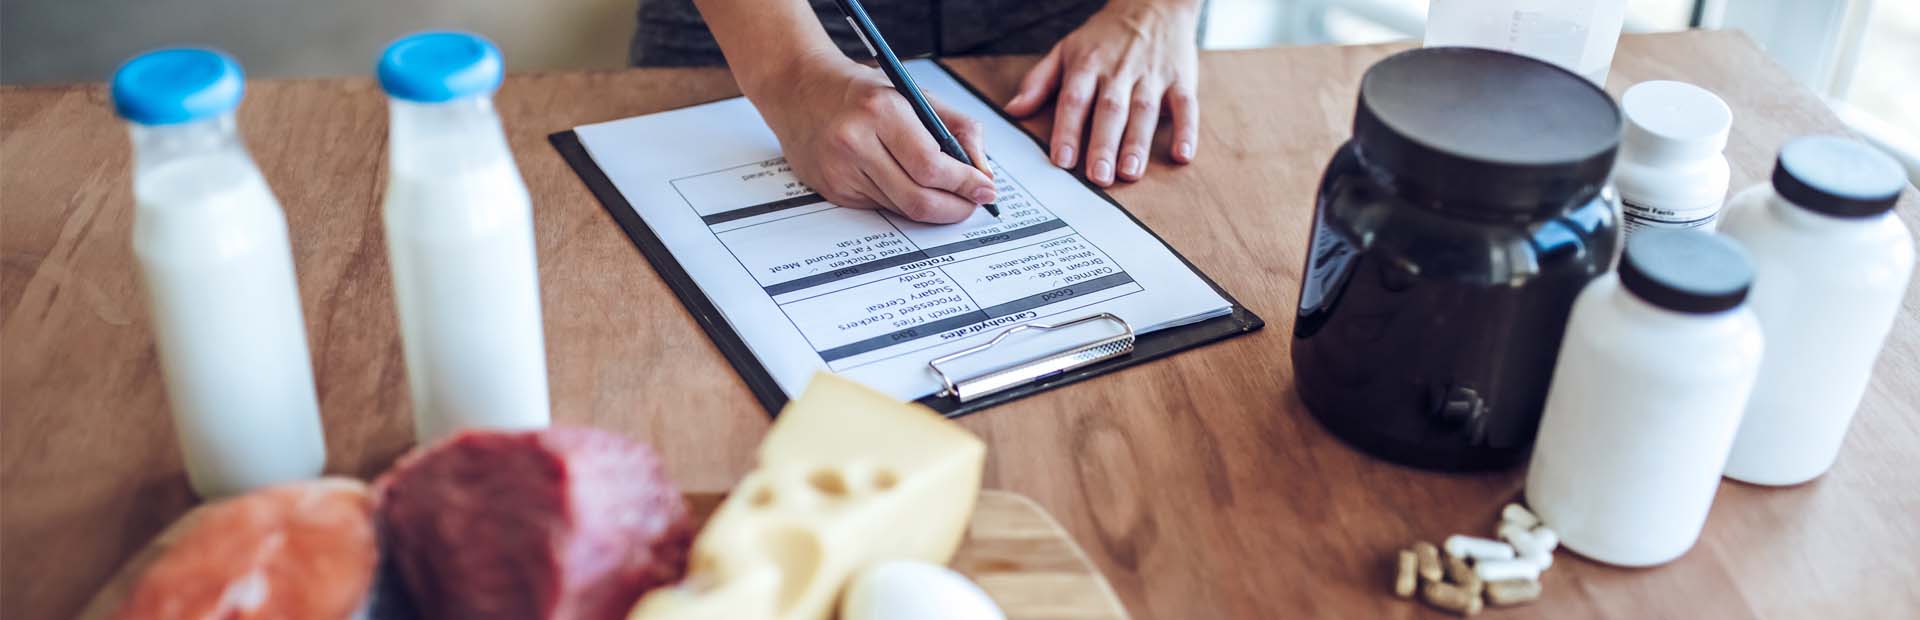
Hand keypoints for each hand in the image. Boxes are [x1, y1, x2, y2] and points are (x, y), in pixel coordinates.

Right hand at [751, 52, 995, 223]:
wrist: (800, 89)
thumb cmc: (863, 91)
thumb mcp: (915, 94)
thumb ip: (959, 128)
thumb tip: (984, 174)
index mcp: (881, 111)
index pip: (932, 165)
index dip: (965, 184)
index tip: (986, 190)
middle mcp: (855, 142)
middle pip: (918, 198)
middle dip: (955, 208)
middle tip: (973, 204)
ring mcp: (840, 171)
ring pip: (902, 209)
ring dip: (933, 207)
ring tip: (948, 195)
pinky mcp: (832, 191)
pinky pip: (882, 209)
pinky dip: (903, 203)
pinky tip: (907, 185)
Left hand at [1004, 0, 1201, 185]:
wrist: (1153, 3)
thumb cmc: (1105, 36)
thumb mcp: (1065, 50)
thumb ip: (1039, 81)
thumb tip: (1013, 110)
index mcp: (1087, 66)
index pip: (1074, 100)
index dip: (1068, 130)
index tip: (1062, 160)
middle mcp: (1119, 71)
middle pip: (1110, 110)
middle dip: (1104, 145)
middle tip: (1098, 177)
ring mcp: (1152, 76)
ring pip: (1144, 111)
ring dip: (1138, 143)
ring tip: (1130, 172)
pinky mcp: (1181, 79)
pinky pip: (1186, 106)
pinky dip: (1187, 131)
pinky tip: (1182, 156)